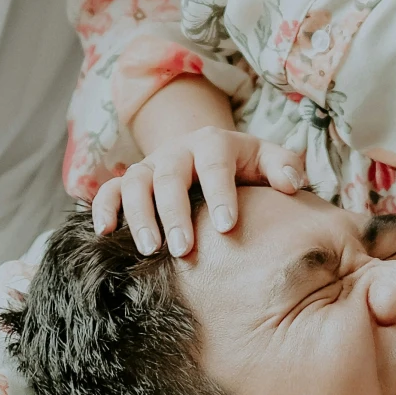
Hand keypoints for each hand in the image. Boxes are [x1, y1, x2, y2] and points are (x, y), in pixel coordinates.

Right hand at [92, 127, 304, 256]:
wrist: (205, 154)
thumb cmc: (243, 166)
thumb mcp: (266, 159)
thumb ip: (284, 166)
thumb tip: (292, 185)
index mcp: (214, 144)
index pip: (215, 163)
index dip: (219, 192)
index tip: (226, 226)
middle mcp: (177, 151)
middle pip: (169, 175)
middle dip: (174, 212)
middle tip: (182, 249)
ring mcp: (150, 166)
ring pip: (135, 183)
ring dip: (139, 216)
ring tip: (150, 250)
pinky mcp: (129, 181)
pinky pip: (109, 190)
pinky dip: (103, 208)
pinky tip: (104, 233)